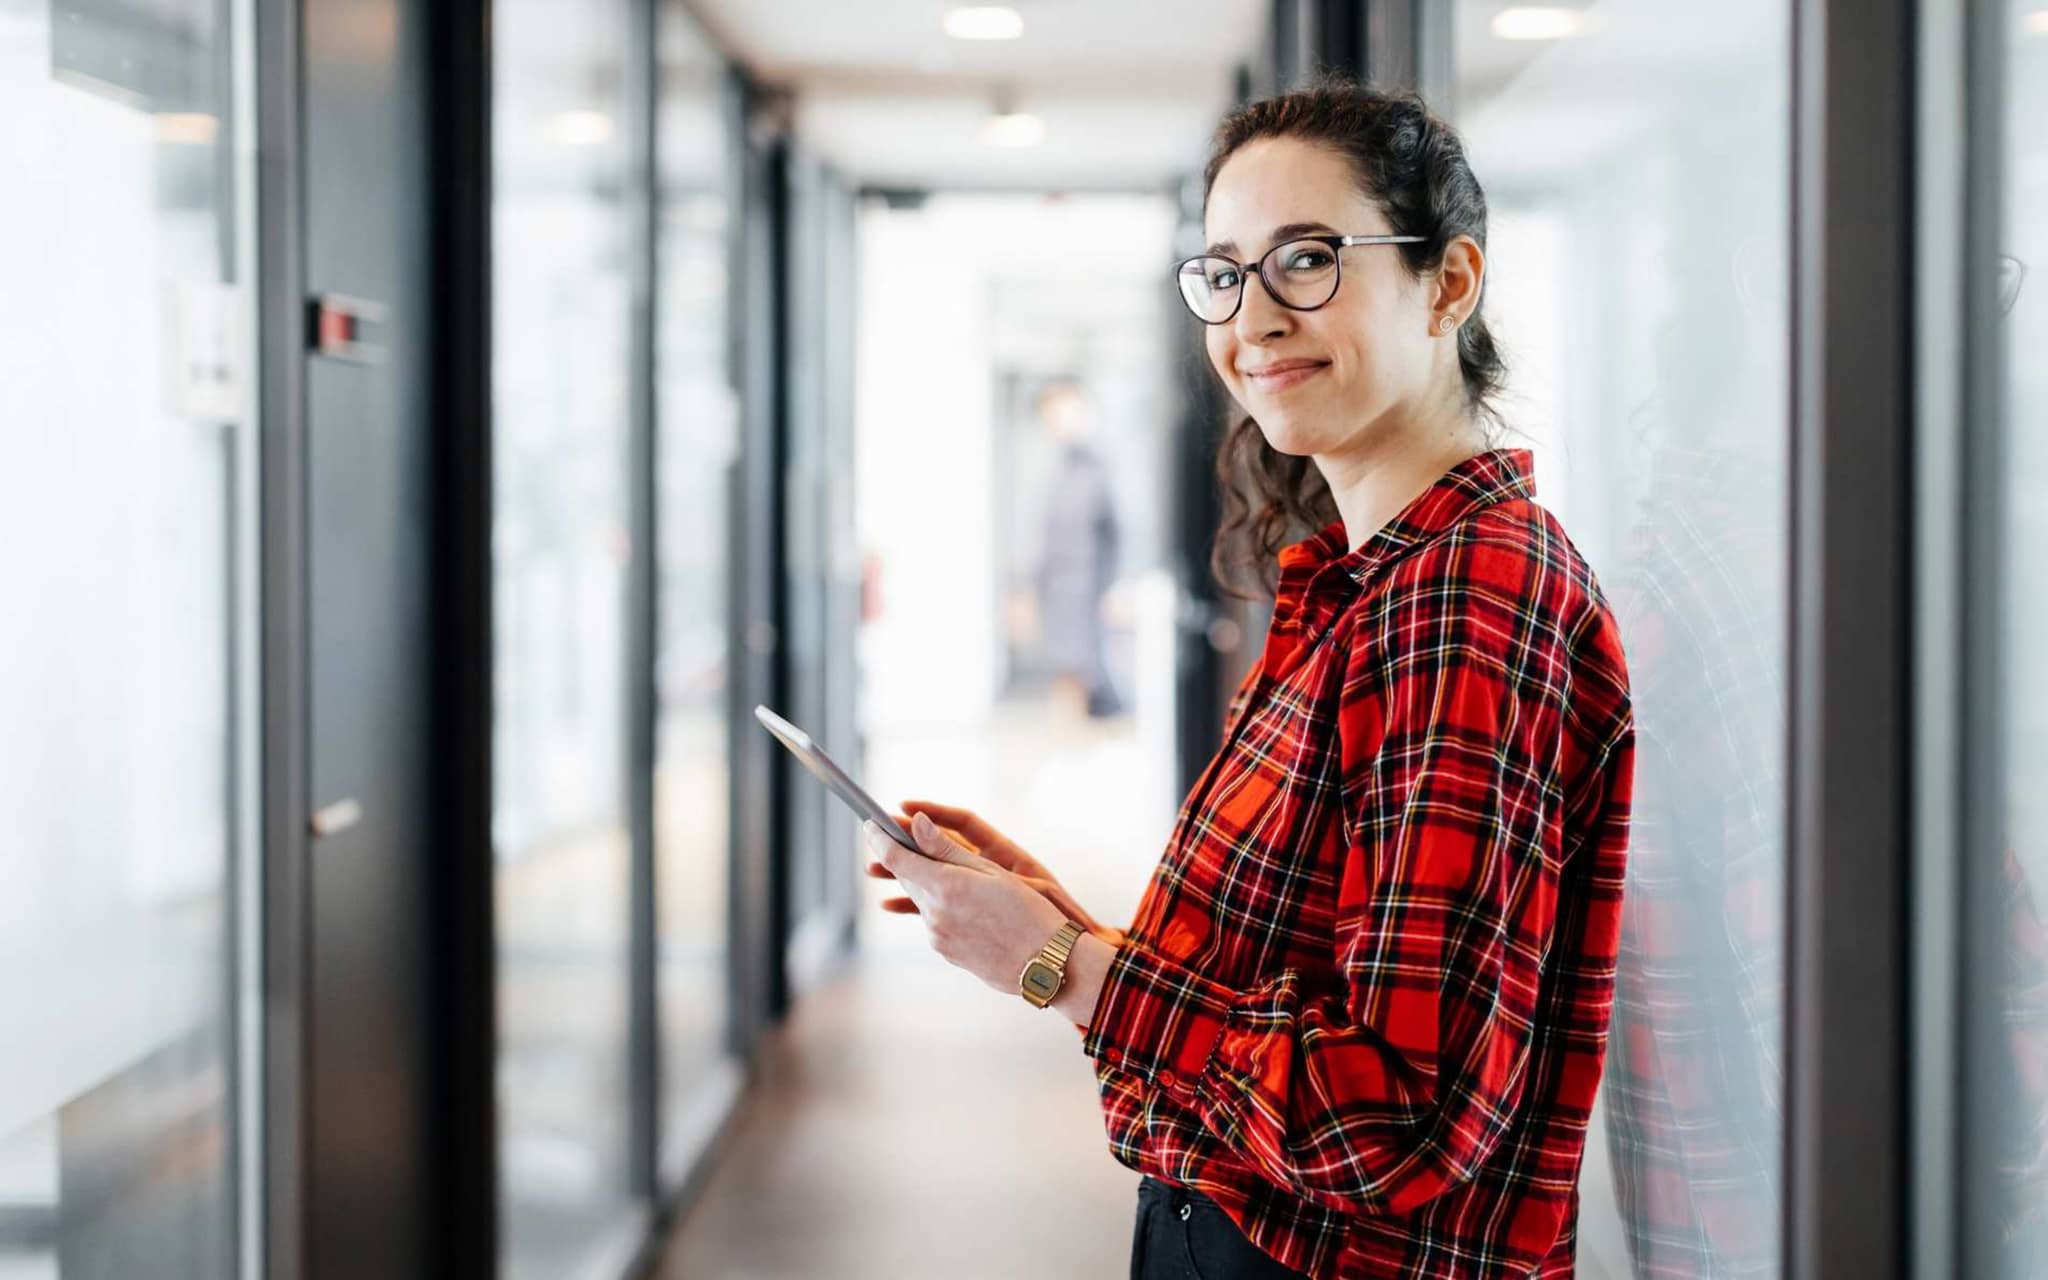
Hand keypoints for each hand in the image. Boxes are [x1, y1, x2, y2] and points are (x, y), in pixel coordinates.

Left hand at [867, 800, 1122, 943]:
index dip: (879, 838)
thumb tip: (915, 823)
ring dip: (924, 882)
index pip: (896, 857)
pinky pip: (933, 920)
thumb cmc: (1028, 911)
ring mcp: (938, 935)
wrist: (1046, 963)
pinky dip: (939, 905)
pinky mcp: (946, 951)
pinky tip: (962, 903)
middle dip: (902, 858)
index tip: (871, 823)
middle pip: (905, 877)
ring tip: (944, 871)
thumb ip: (947, 848)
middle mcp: (935, 913)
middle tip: (904, 837)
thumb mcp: (991, 871)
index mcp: (946, 887)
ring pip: (920, 899)